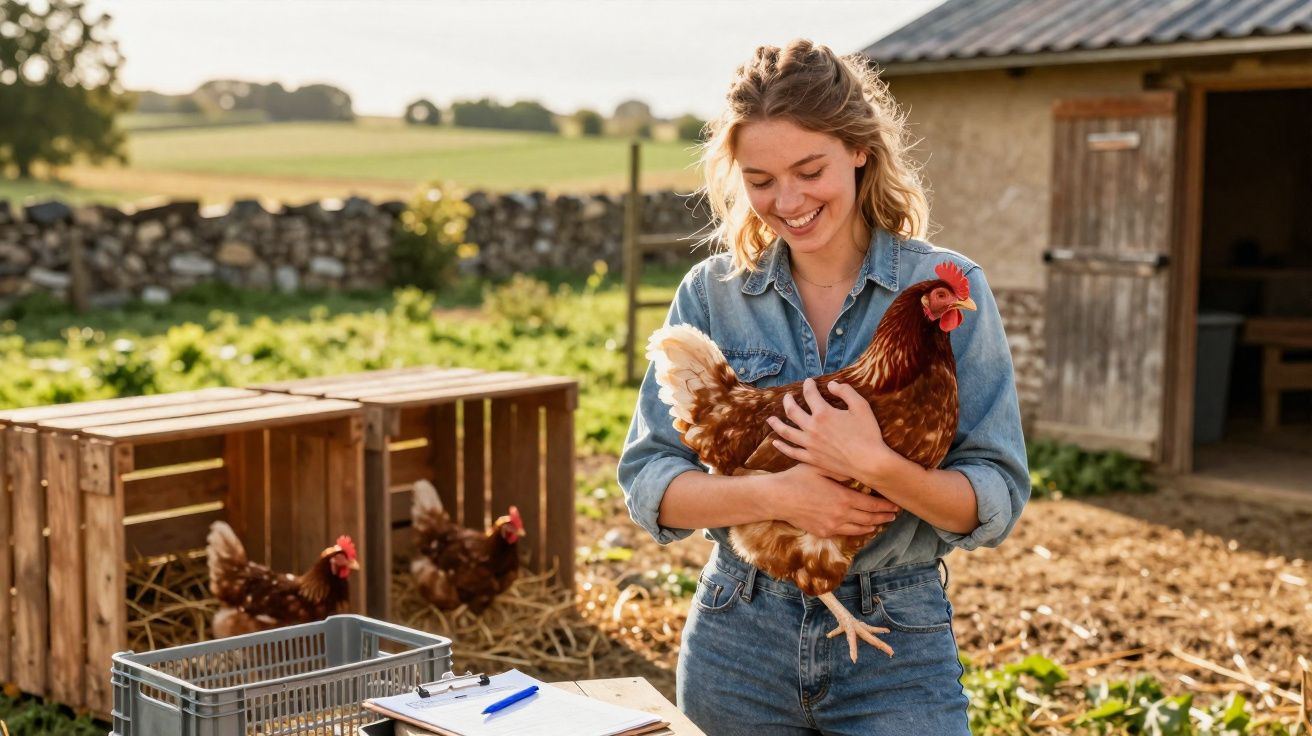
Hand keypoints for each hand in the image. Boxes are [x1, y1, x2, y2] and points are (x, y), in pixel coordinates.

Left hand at [767, 378, 896, 486]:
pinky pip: (792, 452)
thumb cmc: (868, 433)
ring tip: (770, 419)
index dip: (808, 385)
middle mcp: (812, 428)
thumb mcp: (861, 406)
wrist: (869, 463)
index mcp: (823, 413)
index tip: (809, 381)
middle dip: (788, 401)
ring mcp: (809, 444)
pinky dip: (782, 447)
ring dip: (776, 424)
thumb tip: (832, 384)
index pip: (810, 394)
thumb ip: (846, 392)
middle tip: (787, 396)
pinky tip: (775, 443)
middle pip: (792, 411)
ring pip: (786, 432)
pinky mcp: (811, 458)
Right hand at [768, 462, 899, 537]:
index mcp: (843, 497)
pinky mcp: (823, 532)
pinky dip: (856, 531)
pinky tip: (860, 528)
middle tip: (894, 515)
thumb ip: (841, 469)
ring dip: (872, 526)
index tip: (895, 504)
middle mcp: (841, 515)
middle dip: (884, 517)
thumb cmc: (798, 478)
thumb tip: (857, 468)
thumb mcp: (821, 467)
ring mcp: (832, 526)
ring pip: (859, 529)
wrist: (778, 498)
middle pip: (870, 519)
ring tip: (880, 523)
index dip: (886, 505)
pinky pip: (844, 533)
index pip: (872, 504)